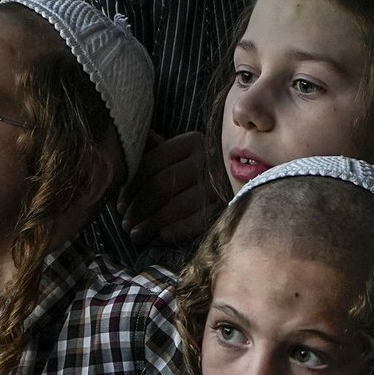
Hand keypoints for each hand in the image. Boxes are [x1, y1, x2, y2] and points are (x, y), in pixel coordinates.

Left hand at [126, 128, 220, 243]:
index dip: (130, 187)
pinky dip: (174, 231)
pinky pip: (195, 222)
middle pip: (160, 186)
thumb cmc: (205, 168)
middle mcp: (207, 160)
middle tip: (125, 224)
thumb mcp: (184, 152)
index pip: (150, 164)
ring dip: (150, 224)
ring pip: (174, 206)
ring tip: (136, 235)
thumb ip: (158, 149)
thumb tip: (130, 138)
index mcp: (192, 142)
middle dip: (138, 209)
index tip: (120, 205)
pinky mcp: (228, 207)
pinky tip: (160, 236)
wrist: (253, 180)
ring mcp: (219, 184)